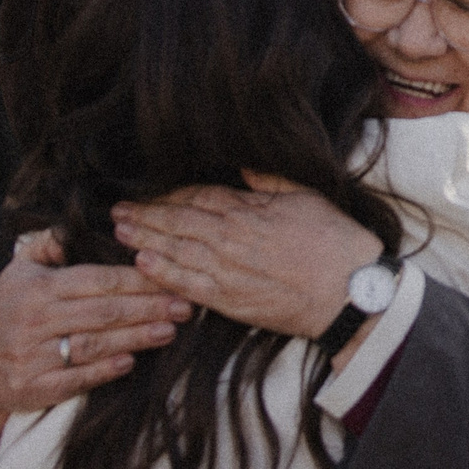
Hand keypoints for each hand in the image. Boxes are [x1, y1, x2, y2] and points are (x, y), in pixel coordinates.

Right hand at [0, 233, 192, 449]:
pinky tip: (131, 362)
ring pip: (94, 345)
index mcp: (38, 289)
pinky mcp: (34, 387)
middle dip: (148, 308)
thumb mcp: (18, 271)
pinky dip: (104, 371)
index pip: (97, 280)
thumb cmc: (9, 310)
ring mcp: (33, 356)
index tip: (168, 276)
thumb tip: (73, 224)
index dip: (136, 279)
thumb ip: (47, 245)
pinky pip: (75, 379)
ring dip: (135, 338)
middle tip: (184, 305)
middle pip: (102, 312)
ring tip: (169, 331)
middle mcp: (36, 321)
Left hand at [112, 173, 380, 341]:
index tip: (148, 192)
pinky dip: (163, 274)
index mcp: (249, 209)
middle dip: (146, 214)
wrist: (350, 292)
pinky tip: (142, 265)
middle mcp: (232, 237)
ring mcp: (228, 269)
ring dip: (145, 239)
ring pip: (176, 250)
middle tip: (118, 210)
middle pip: (179, 221)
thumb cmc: (334, 242)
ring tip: (120, 231)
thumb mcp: (305, 197)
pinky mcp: (231, 300)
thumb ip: (269, 182)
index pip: (198, 196)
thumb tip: (243, 168)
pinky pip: (188, 285)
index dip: (169, 195)